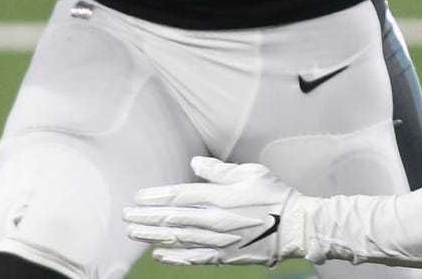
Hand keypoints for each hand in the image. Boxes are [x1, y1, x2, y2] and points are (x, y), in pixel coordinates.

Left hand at [125, 156, 309, 266]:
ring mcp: (218, 240)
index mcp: (219, 197)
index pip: (179, 197)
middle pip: (172, 219)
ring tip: (133, 232)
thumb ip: (219, 171)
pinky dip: (174, 257)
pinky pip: (193, 258)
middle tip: (125, 216)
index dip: (156, 198)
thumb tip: (194, 163)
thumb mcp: (250, 172)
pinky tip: (159, 254)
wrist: (296, 226)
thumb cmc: (274, 195)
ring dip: (153, 235)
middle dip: (146, 218)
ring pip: (177, 238)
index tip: (137, 198)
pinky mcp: (224, 256)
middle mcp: (213, 220)